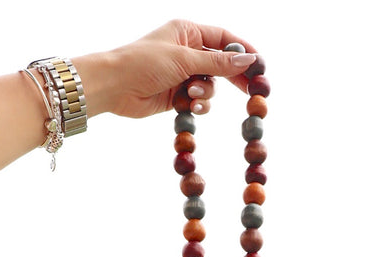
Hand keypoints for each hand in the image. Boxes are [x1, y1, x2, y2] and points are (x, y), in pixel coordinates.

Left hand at [90, 19, 257, 118]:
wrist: (115, 86)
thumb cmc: (144, 62)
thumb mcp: (185, 59)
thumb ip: (217, 62)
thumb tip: (247, 60)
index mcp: (188, 32)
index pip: (224, 38)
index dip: (243, 51)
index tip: (259, 65)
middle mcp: (187, 51)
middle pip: (220, 64)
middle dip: (232, 77)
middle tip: (251, 90)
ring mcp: (182, 74)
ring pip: (210, 86)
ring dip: (205, 93)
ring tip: (191, 95)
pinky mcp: (176, 95)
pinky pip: (197, 101)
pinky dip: (196, 105)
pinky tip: (188, 105)